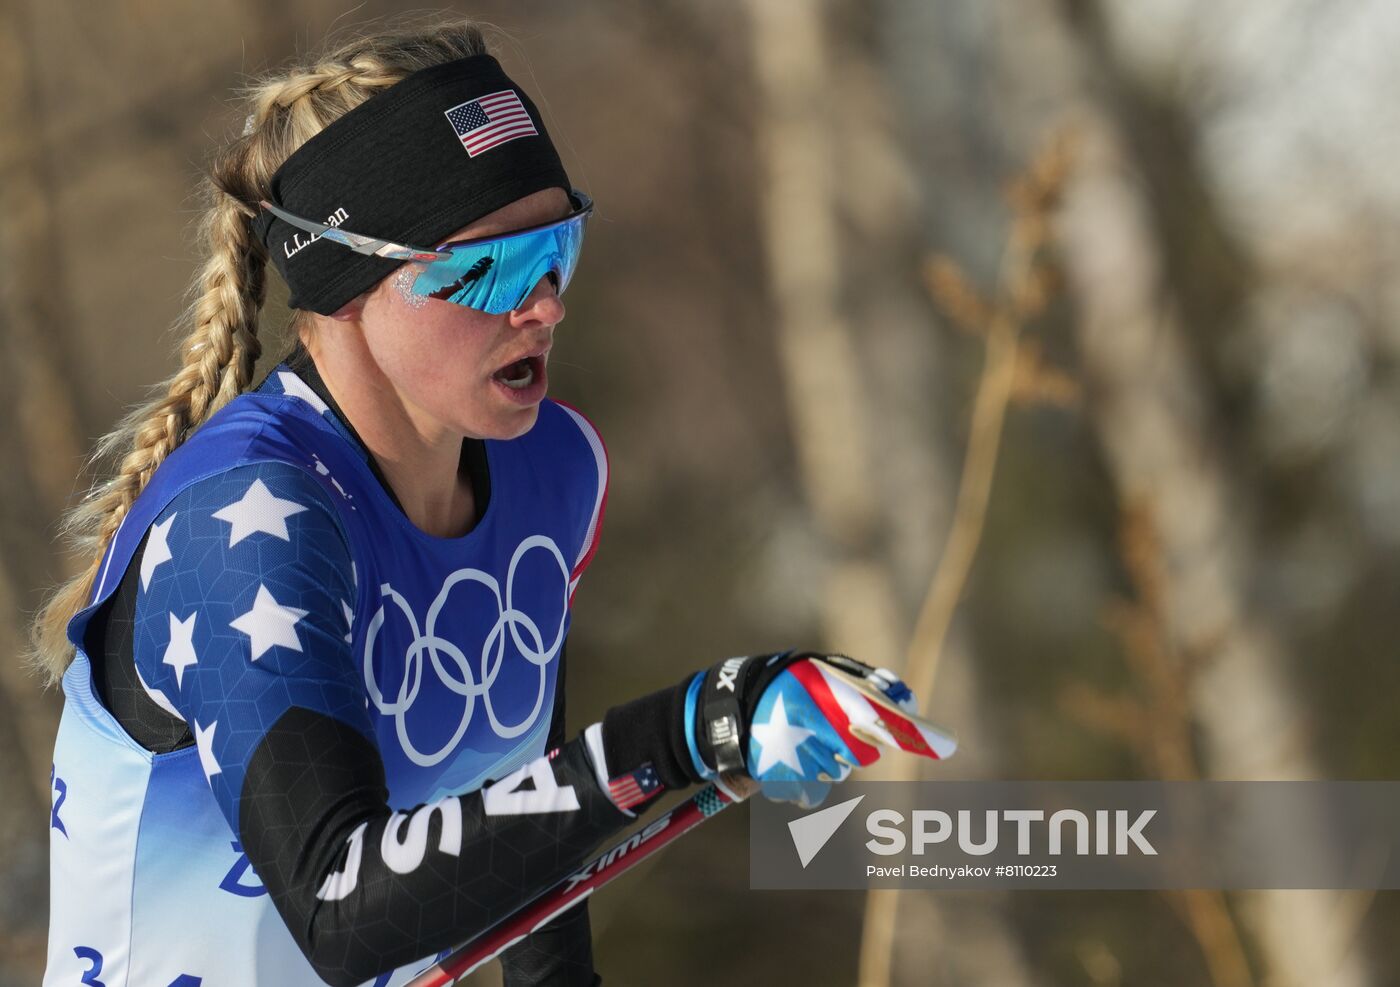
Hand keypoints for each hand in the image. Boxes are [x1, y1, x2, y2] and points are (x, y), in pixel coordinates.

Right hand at [684, 652, 949, 809]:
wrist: (727, 714)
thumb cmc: (786, 691)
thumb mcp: (818, 673)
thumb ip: (862, 682)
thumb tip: (908, 698)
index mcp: (817, 688)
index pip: (872, 713)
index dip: (907, 729)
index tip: (944, 744)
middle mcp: (805, 721)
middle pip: (858, 752)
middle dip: (852, 745)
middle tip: (828, 732)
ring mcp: (791, 754)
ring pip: (836, 772)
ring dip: (826, 762)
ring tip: (799, 742)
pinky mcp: (780, 781)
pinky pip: (813, 794)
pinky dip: (805, 783)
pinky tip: (788, 763)